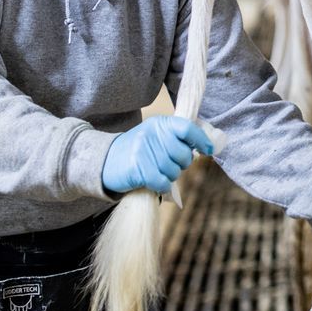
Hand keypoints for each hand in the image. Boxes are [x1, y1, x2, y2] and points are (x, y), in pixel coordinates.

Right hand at [101, 116, 215, 194]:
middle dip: (182, 164)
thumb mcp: (156, 136)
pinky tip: (156, 183)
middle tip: (171, 165)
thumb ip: (177, 138)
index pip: (187, 128)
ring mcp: (144, 151)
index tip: (207, 150)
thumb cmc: (138, 151)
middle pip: (184, 154)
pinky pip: (163, 183)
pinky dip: (162, 187)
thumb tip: (206, 146)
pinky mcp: (138, 170)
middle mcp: (152, 134)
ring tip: (158, 172)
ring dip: (170, 176)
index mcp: (159, 124)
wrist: (105, 162)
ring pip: (174, 171)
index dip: (201, 140)